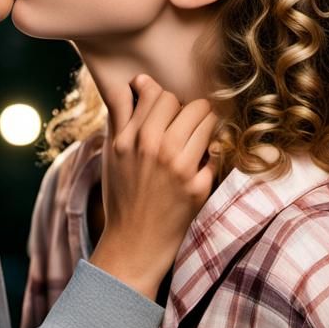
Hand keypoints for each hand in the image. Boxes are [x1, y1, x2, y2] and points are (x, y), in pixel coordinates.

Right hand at [89, 74, 217, 299]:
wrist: (134, 244)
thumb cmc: (122, 196)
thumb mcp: (112, 153)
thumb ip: (120, 114)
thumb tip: (136, 82)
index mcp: (130, 138)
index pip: (159, 94)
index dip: (165, 101)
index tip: (166, 112)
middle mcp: (154, 148)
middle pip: (187, 103)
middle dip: (189, 111)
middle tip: (186, 126)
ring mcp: (179, 167)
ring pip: (207, 120)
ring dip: (205, 128)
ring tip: (196, 141)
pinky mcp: (199, 187)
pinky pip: (217, 151)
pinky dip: (212, 154)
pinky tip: (201, 164)